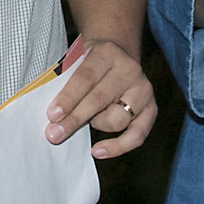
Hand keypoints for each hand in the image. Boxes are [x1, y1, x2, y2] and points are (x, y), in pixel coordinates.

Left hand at [47, 35, 157, 158]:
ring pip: (117, 120)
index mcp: (107, 52)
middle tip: (54, 134)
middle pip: (99, 100)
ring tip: (88, 118)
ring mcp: (143, 89)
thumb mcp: (75, 60)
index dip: (68, 98)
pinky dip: (118, 147)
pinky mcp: (152, 108)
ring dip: (96, 124)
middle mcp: (130, 70)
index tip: (52, 115)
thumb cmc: (88, 63)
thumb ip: (64, 81)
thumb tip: (52, 115)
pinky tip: (98, 151)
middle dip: (74, 119)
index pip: (86, 78)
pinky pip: (137, 135)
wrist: (117, 57)